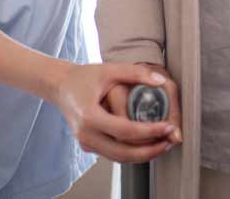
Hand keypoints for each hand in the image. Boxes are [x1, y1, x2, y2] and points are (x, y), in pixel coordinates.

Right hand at [52, 62, 176, 162]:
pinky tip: (147, 144)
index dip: (150, 131)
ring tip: (163, 144)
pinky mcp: (88, 146)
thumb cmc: (83, 76)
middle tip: (169, 141)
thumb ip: (135, 73)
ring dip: (143, 155)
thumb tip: (160, 81)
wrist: (60, 86)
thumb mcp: (109, 70)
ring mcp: (86, 143)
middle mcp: (86, 134)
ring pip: (119, 158)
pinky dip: (131, 153)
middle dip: (150, 150)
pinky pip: (113, 154)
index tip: (168, 127)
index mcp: (89, 116)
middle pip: (123, 153)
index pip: (125, 131)